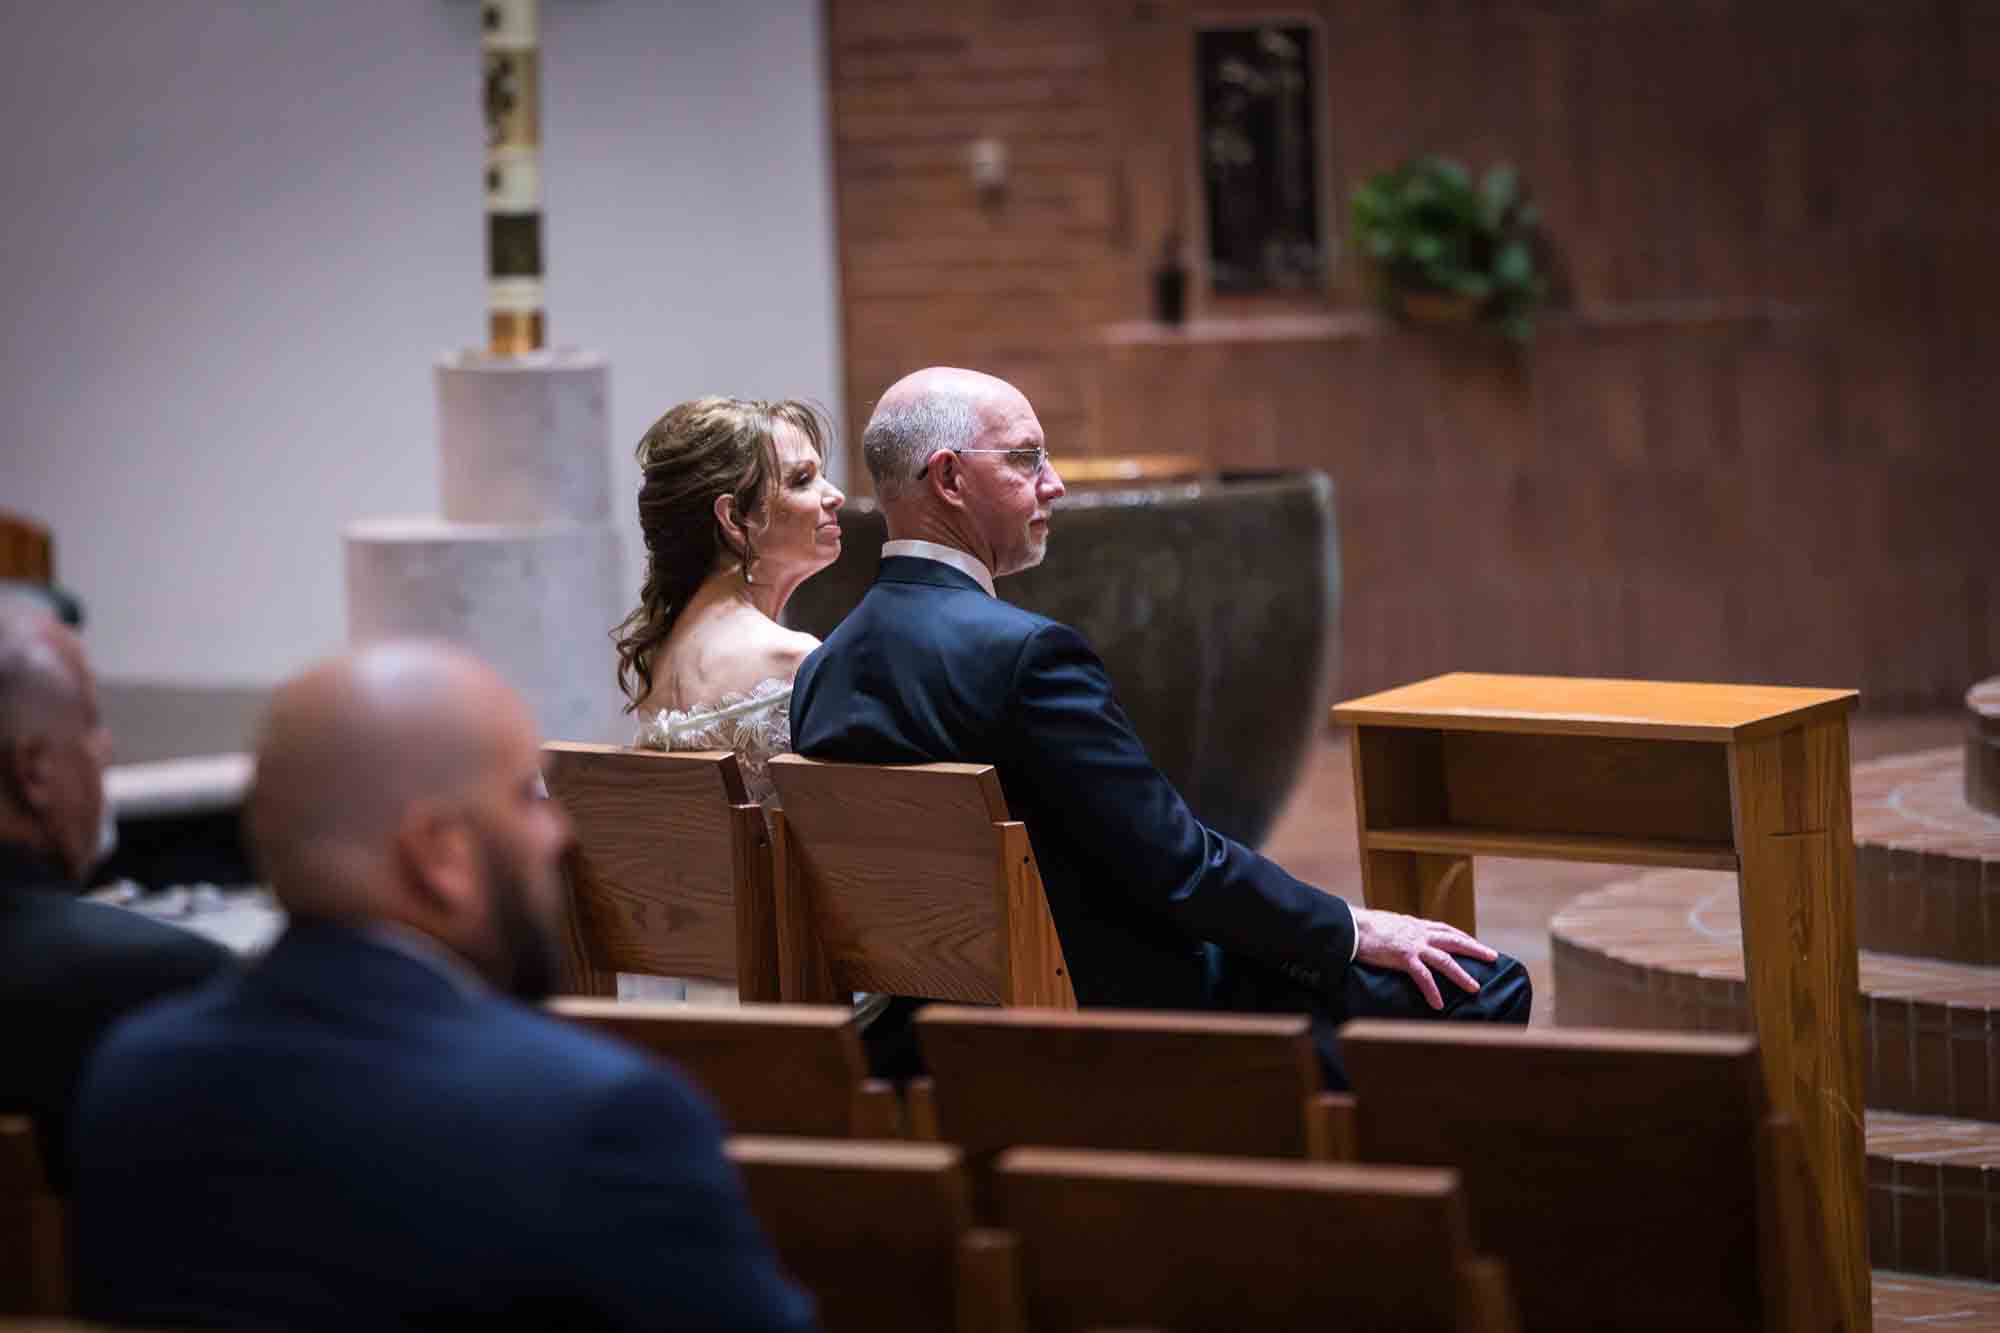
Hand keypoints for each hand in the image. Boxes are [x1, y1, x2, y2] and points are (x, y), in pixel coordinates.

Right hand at [1350, 907, 1498, 1010]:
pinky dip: (1432, 990)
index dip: (1462, 936)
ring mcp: (1413, 945)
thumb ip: (1402, 931)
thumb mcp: (1390, 924)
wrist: (1351, 926)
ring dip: (1461, 975)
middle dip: (1475, 949)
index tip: (1475, 942)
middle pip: (1454, 940)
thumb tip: (1404, 937)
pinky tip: (1438, 1004)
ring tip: (1474, 987)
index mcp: (1416, 925)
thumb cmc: (1365, 926)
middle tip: (1492, 957)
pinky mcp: (1403, 958)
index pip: (1446, 929)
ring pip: (1445, 960)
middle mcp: (1419, 933)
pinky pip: (1423, 977)